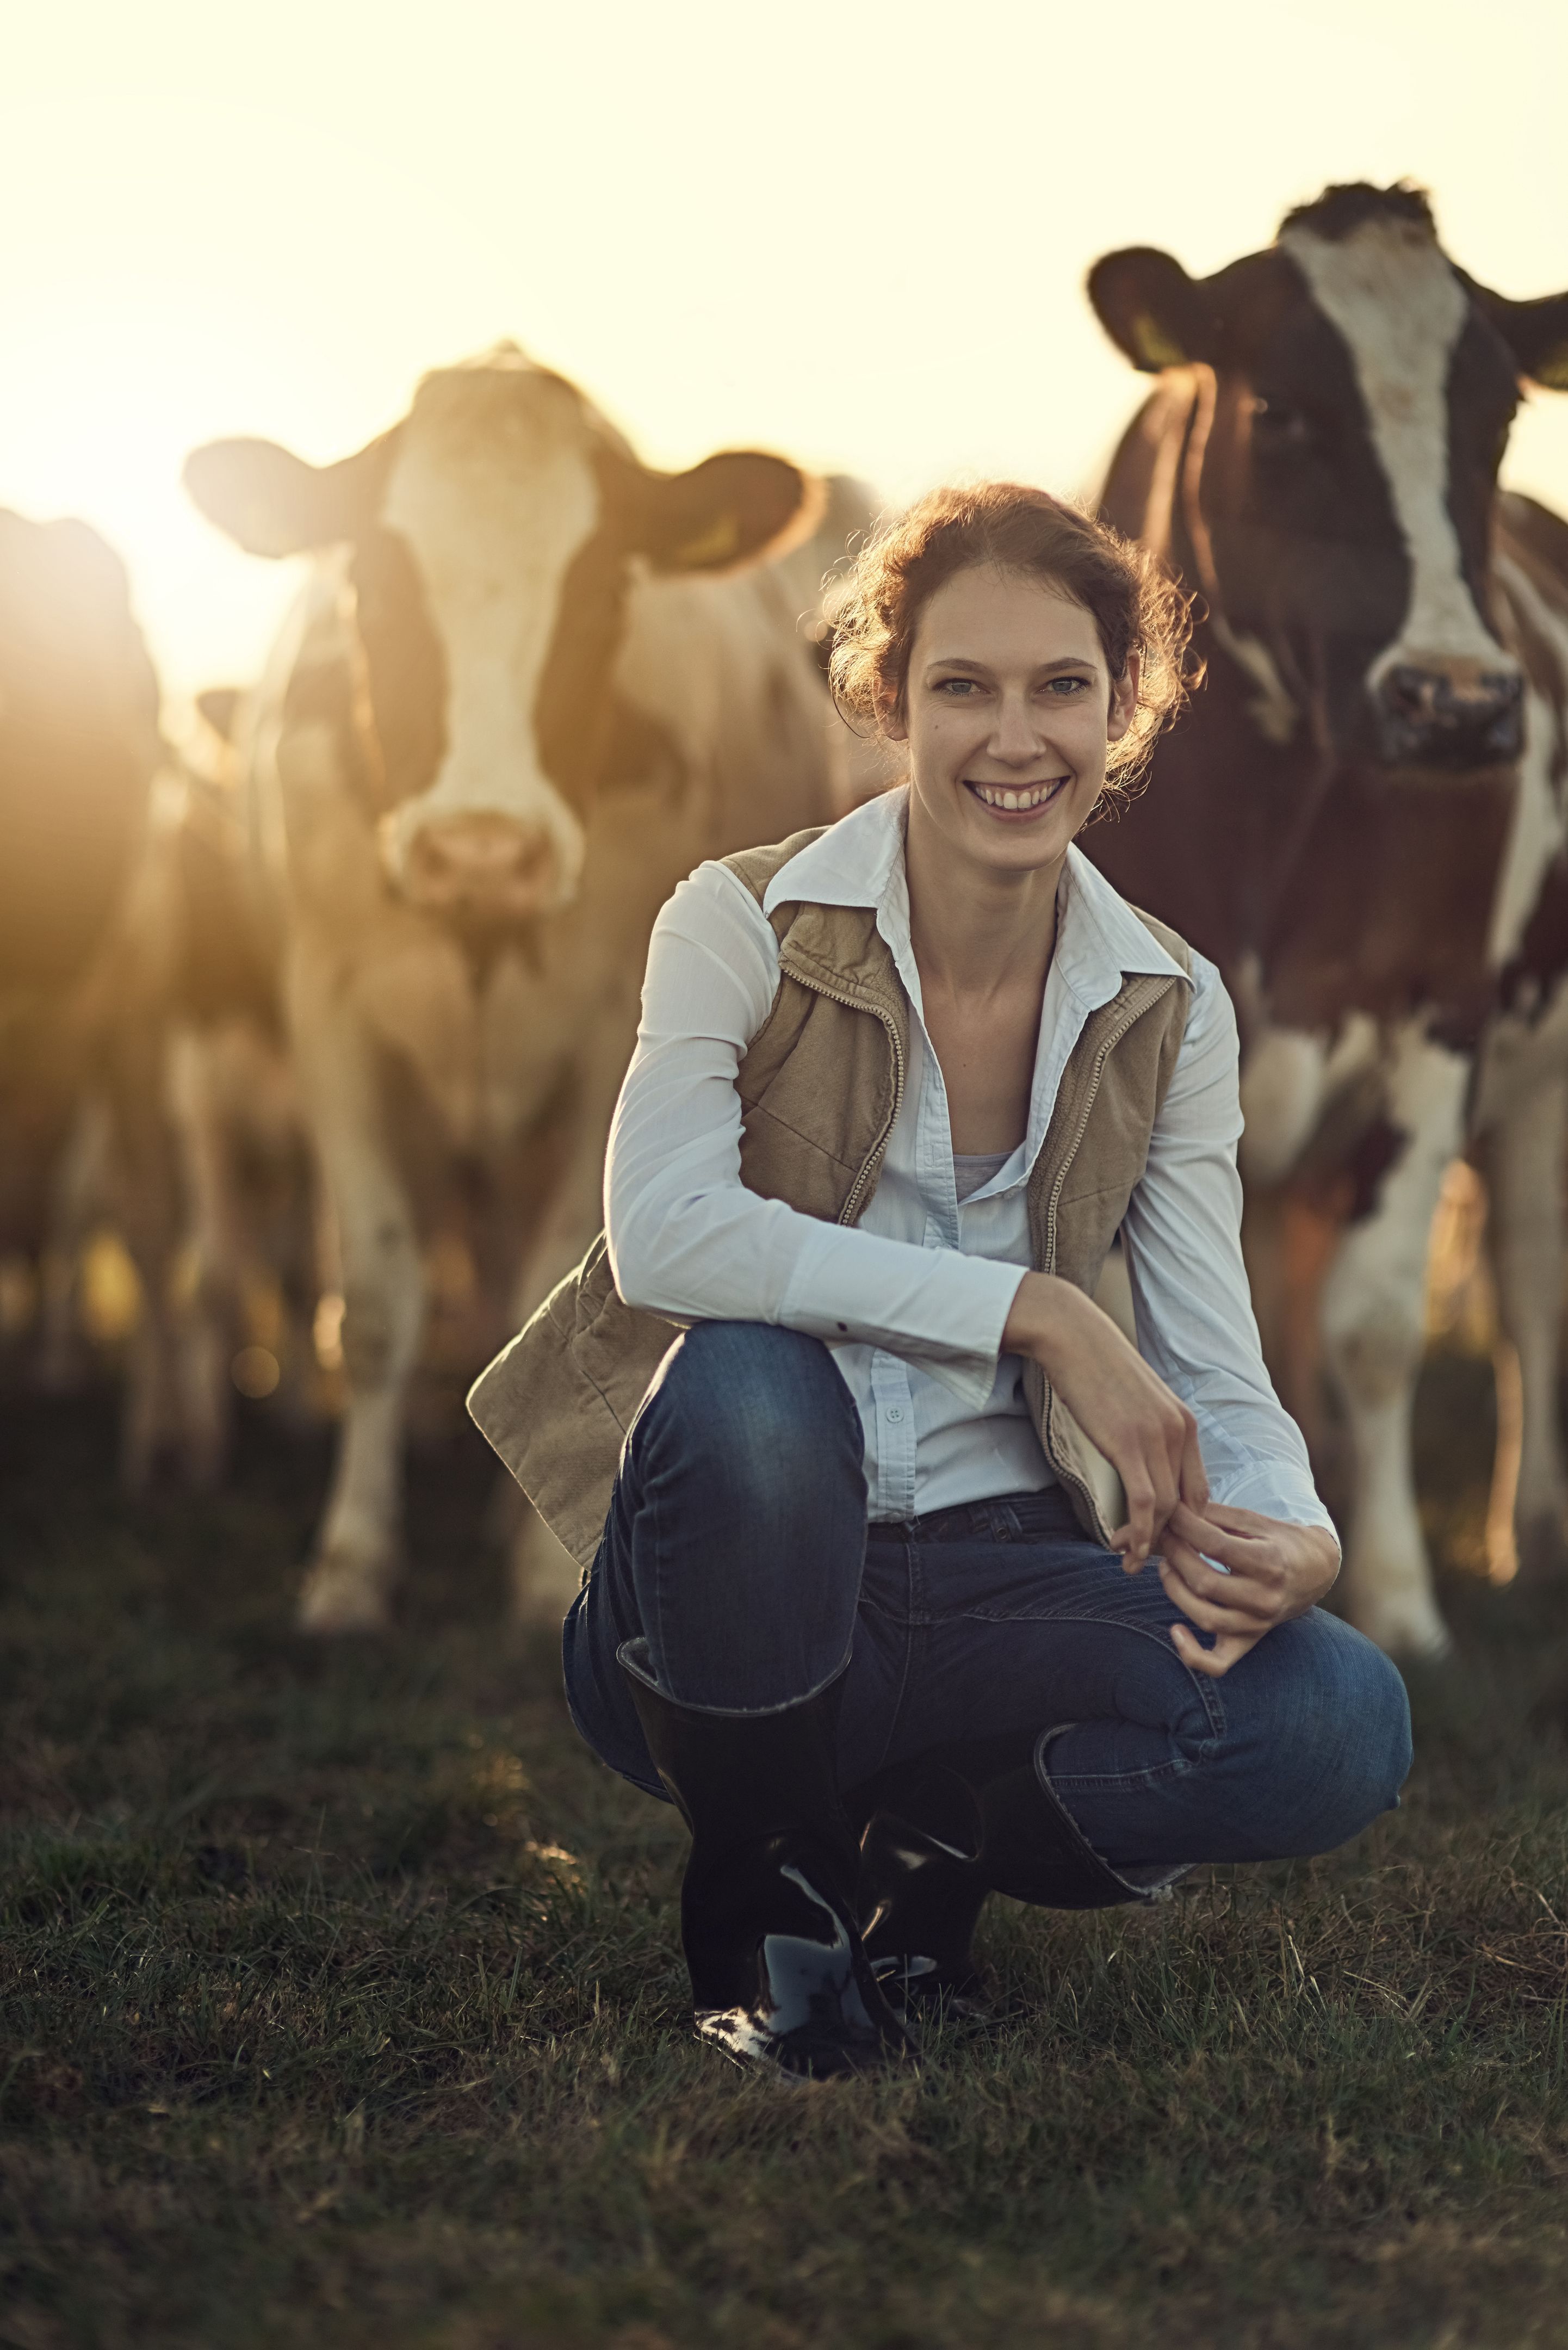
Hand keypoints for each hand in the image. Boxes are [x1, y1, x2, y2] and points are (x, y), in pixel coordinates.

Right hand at [1003, 1271, 1208, 1570]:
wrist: (1071, 1335)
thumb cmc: (1094, 1366)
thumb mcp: (1134, 1402)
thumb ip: (1146, 1433)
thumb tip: (1137, 1462)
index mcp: (1184, 1423)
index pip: (1197, 1490)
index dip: (1182, 1523)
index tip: (1157, 1539)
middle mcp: (1179, 1432)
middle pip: (1186, 1504)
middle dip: (1166, 1538)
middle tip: (1140, 1555)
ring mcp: (1157, 1438)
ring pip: (1167, 1509)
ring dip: (1148, 1541)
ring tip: (1126, 1557)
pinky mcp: (1129, 1444)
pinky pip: (1145, 1503)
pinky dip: (1138, 1533)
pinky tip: (1123, 1546)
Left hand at [1154, 1501, 1340, 1677]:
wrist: (1314, 1570)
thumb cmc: (1278, 1541)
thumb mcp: (1254, 1521)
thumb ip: (1216, 1515)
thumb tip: (1175, 1508)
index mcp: (1270, 1563)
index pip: (1216, 1546)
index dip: (1185, 1527)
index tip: (1171, 1515)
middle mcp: (1266, 1598)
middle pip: (1205, 1583)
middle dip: (1175, 1556)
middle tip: (1165, 1538)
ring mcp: (1257, 1625)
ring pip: (1205, 1618)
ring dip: (1175, 1591)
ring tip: (1167, 1567)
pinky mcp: (1248, 1641)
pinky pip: (1217, 1663)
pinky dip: (1192, 1654)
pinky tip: (1175, 1630)